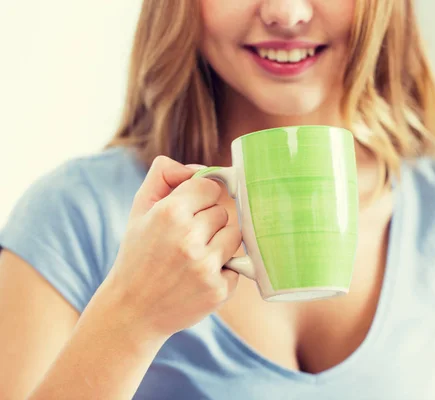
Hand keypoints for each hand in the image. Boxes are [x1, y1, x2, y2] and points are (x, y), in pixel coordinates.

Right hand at [102, 156, 240, 339]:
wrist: (132, 312)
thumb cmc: (137, 256)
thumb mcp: (139, 209)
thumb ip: (165, 176)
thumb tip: (202, 169)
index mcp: (170, 213)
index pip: (210, 187)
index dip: (200, 199)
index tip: (188, 212)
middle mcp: (189, 238)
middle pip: (223, 212)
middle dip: (207, 223)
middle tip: (184, 242)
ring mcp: (206, 266)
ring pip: (235, 236)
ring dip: (219, 244)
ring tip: (194, 258)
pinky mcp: (220, 290)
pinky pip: (237, 264)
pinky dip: (223, 270)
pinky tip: (198, 278)